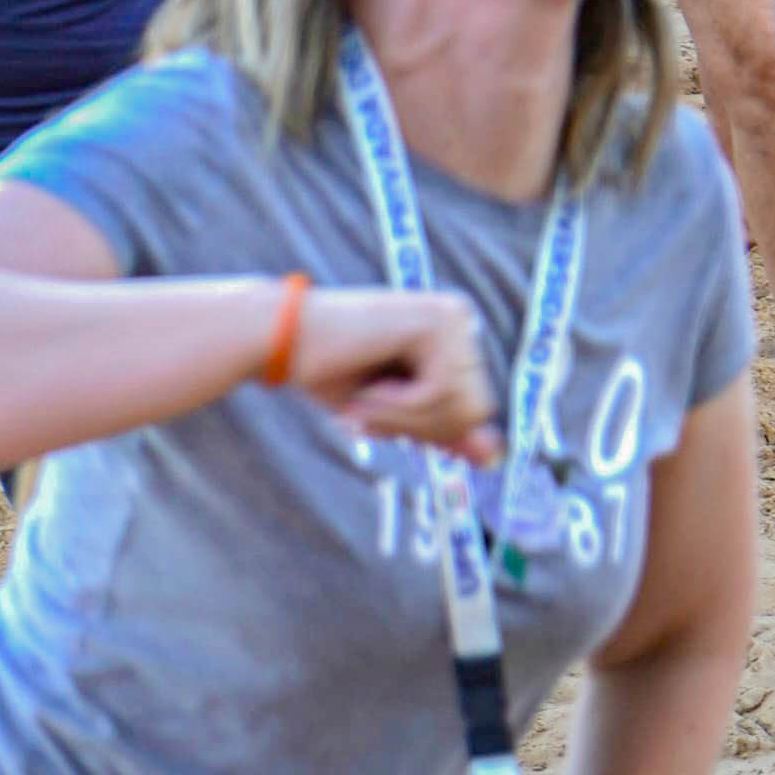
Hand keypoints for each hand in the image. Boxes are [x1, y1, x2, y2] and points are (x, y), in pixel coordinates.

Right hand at [287, 281, 499, 459]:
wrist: (278, 340)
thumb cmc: (329, 373)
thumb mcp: (396, 413)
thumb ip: (443, 431)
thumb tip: (495, 457)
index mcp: (455, 337)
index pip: (475, 410)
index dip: (428, 429)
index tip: (380, 411)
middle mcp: (461, 319)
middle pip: (475, 410)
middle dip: (418, 426)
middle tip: (368, 409)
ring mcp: (452, 316)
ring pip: (459, 406)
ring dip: (403, 418)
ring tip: (365, 398)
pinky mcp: (435, 321)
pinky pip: (438, 394)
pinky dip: (398, 406)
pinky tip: (369, 385)